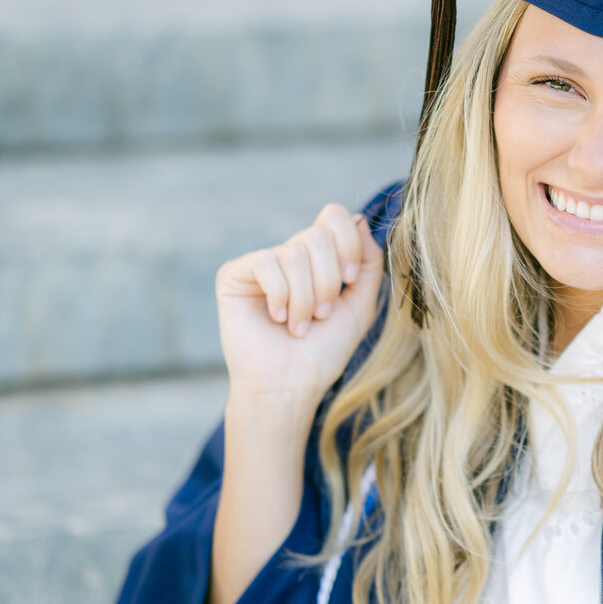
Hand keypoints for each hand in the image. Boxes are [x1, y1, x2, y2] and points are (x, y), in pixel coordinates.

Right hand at [215, 204, 385, 425]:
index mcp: (318, 259)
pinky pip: (266, 262)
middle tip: (321, 315)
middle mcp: (289, 255)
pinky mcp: (234, 274)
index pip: (335, 217)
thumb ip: (368, 263)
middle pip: (318, 234)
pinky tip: (276, 318)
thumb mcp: (359, 306)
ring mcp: (261, 264)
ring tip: (299, 326)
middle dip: (328, 281)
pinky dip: (280, 295)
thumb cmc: (322, 353)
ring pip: (294, 252)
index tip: (350, 279)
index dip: (348, 242)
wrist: (289, 387)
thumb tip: (360, 221)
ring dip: (304, 298)